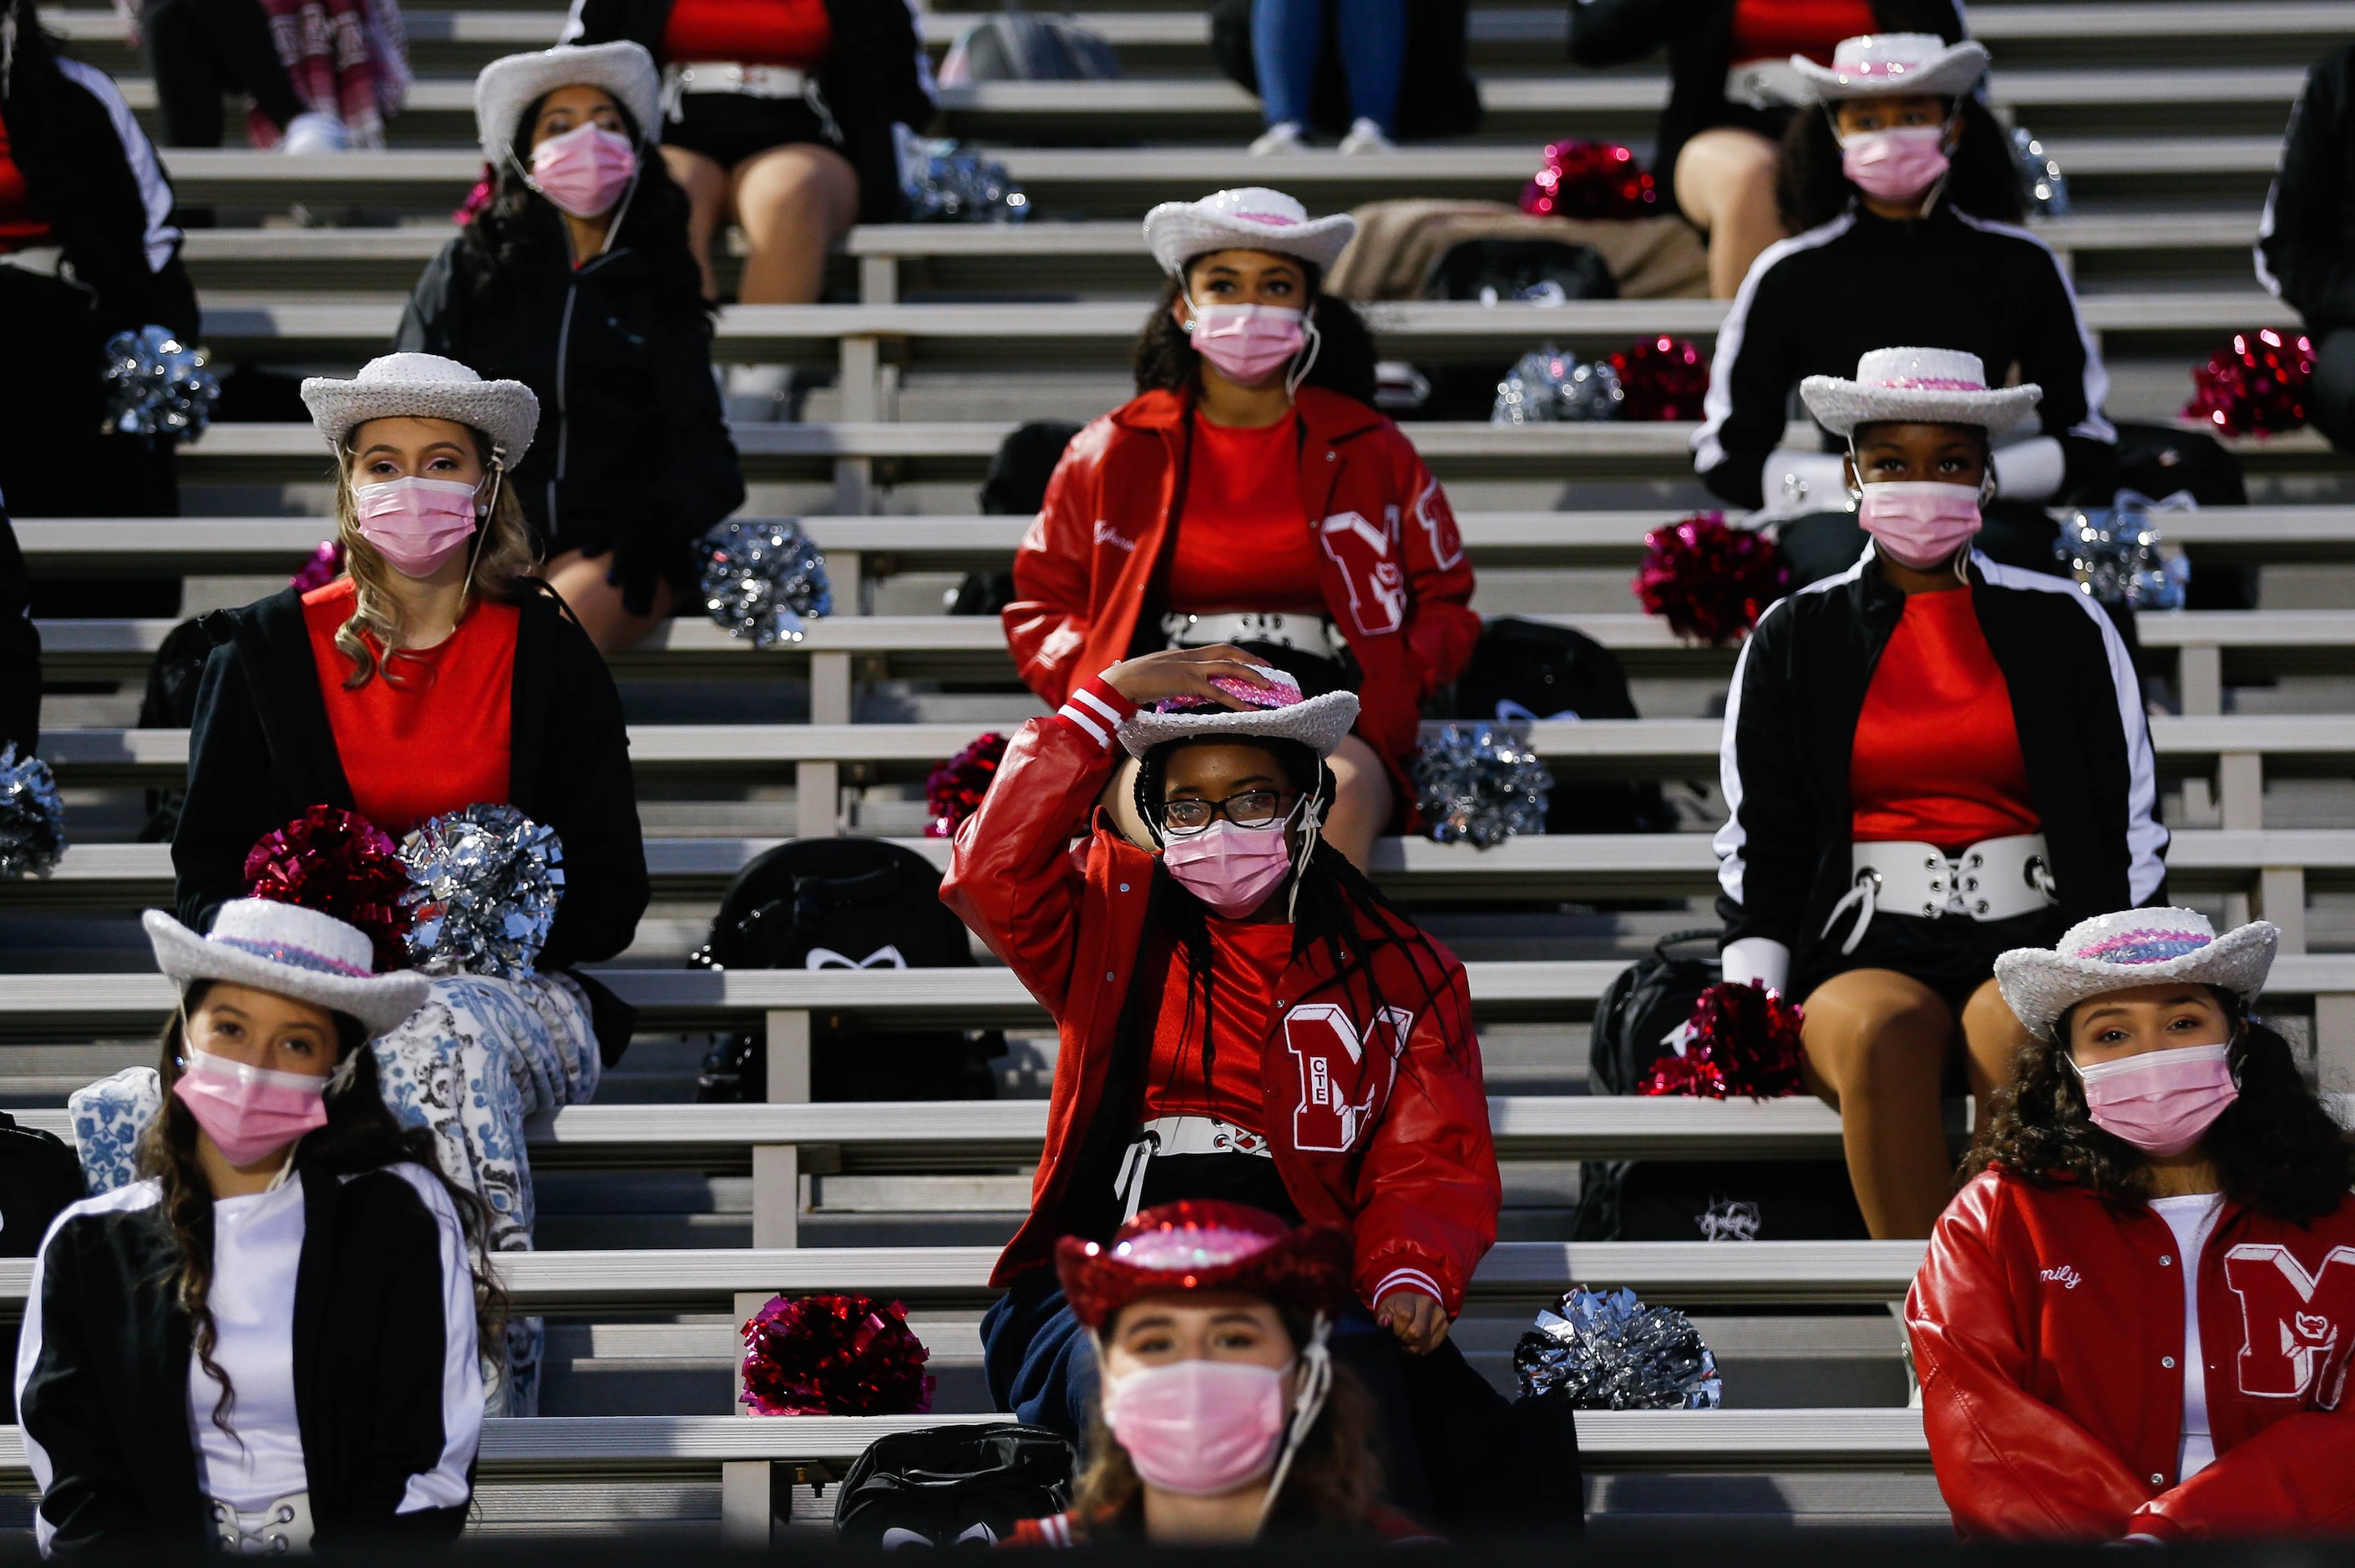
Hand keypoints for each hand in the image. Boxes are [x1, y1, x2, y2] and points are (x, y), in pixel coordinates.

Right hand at [1102, 645, 1276, 710]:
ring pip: (1228, 667)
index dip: (1236, 654)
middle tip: (1269, 669)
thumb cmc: (1129, 682)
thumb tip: (1173, 687)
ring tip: (1267, 687)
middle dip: (1250, 659)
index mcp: (1181, 655)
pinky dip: (1234, 700)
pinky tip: (1247, 708)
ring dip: (1251, 676)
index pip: (1216, 649)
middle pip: (1228, 651)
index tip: (1251, 660)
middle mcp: (1188, 657)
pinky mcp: (1186, 682)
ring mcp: (1188, 668)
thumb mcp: (1155, 676)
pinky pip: (1217, 692)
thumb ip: (1168, 679)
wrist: (1117, 682)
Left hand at [1376, 1289, 1448, 1354]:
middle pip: (1416, 1332)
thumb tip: (1386, 1323)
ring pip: (1424, 1343)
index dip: (1397, 1329)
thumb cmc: (1396, 1308)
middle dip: (1404, 1340)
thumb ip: (1383, 1317)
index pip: (1405, 1316)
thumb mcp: (1385, 1309)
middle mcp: (1428, 1303)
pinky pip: (1432, 1346)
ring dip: (1412, 1347)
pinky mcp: (1445, 1325)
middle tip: (1400, 1338)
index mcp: (1411, 1297)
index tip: (1393, 1331)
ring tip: (1407, 1340)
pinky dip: (1422, 1348)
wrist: (1412, 1302)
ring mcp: (1439, 1315)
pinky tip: (1417, 1342)